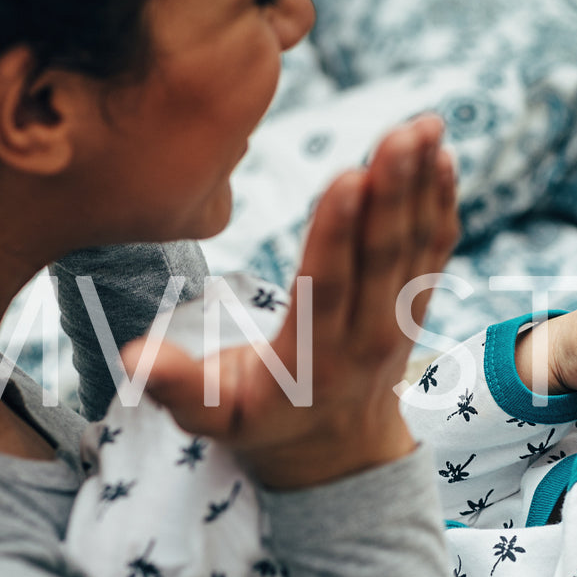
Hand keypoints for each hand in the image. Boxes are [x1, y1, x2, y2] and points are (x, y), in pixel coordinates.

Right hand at [123, 115, 457, 489]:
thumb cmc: (261, 422)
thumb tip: (133, 357)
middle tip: (400, 133)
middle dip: (392, 191)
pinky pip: (435, 247)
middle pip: (381, 257)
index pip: (326, 288)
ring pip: (415, 245)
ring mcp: (399, 318)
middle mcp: (366, 336)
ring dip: (423, 183)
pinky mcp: (416, 302)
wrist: (335, 451)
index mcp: (311, 358)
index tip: (347, 177)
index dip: (337, 234)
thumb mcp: (211, 417)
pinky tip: (443, 153)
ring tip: (426, 125)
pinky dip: (442, 201)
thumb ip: (176, 387)